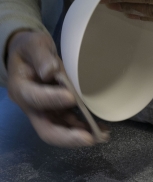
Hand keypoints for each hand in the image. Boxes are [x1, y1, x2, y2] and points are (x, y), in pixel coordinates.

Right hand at [6, 30, 103, 146]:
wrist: (29, 56)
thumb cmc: (30, 48)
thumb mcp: (34, 44)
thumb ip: (41, 56)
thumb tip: (50, 71)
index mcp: (21, 89)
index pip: (34, 98)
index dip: (52, 99)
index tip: (71, 97)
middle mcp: (31, 107)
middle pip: (46, 130)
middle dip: (67, 137)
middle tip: (89, 138)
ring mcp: (45, 112)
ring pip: (60, 131)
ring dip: (80, 136)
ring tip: (101, 135)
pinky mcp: (57, 112)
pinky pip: (69, 124)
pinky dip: (84, 128)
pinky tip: (100, 128)